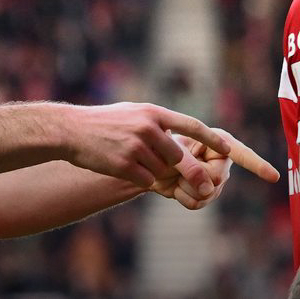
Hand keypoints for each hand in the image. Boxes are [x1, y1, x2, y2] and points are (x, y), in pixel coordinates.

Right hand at [60, 103, 231, 196]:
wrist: (71, 130)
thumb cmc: (103, 123)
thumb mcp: (133, 113)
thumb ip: (157, 123)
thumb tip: (181, 136)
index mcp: (153, 113)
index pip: (191, 125)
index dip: (212, 140)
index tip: (228, 150)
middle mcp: (147, 127)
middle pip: (179, 157)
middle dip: (191, 173)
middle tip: (206, 187)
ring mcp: (135, 146)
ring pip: (161, 171)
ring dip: (154, 172)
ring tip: (131, 159)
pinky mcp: (124, 164)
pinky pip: (145, 180)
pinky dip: (140, 179)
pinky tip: (123, 168)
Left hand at [150, 127, 278, 209]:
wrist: (148, 163)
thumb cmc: (162, 148)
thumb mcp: (174, 151)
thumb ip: (191, 166)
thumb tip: (208, 189)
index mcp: (219, 142)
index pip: (242, 154)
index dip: (257, 165)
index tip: (274, 176)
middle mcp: (221, 162)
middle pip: (217, 178)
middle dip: (194, 175)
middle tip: (178, 168)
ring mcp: (215, 180)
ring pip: (207, 194)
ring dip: (186, 187)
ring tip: (177, 176)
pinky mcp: (206, 195)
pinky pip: (198, 204)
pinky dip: (183, 198)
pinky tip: (177, 188)